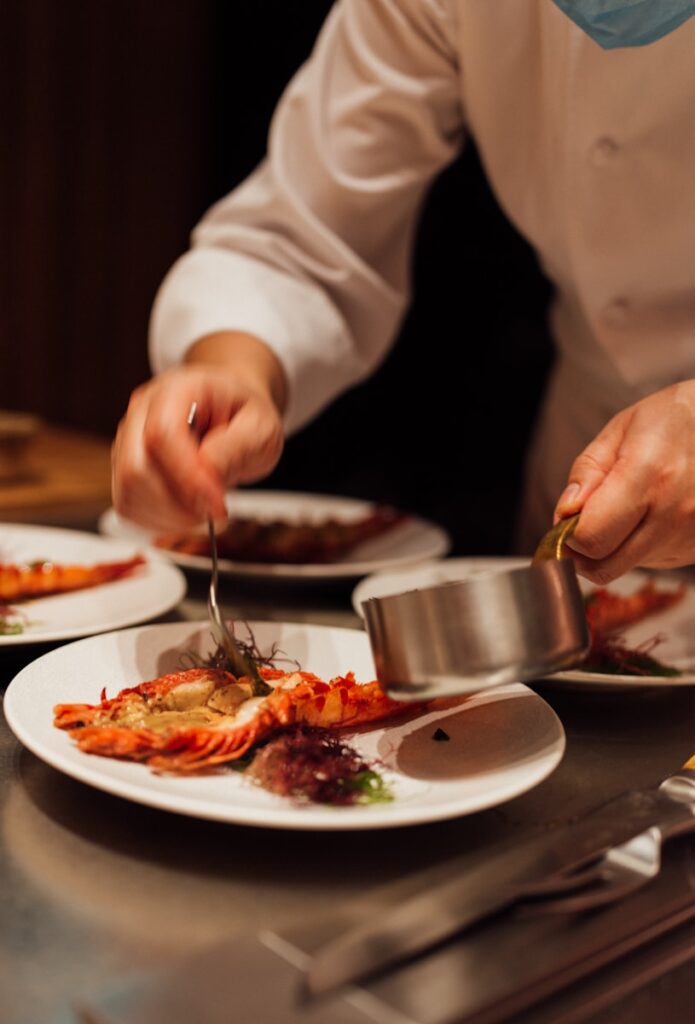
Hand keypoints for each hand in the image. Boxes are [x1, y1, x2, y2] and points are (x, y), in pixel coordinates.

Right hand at [112, 334, 285, 531]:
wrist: (229, 411)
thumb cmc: (243, 415)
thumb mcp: (261, 427)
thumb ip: (237, 447)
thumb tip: (208, 473)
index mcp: (177, 390)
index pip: (162, 433)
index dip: (187, 476)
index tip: (216, 504)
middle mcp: (143, 411)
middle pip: (135, 467)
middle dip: (177, 503)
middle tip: (215, 512)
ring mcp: (128, 439)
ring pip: (128, 491)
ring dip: (168, 516)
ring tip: (204, 512)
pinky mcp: (126, 468)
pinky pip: (128, 504)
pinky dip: (157, 520)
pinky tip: (186, 514)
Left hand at [554, 380, 694, 582]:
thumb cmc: (675, 420)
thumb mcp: (622, 429)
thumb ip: (588, 473)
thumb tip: (564, 515)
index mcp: (649, 477)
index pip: (591, 539)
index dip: (568, 535)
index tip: (568, 519)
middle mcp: (675, 514)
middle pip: (605, 566)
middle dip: (584, 550)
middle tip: (585, 522)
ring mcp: (692, 536)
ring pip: (628, 566)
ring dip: (615, 546)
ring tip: (630, 505)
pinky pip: (654, 562)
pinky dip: (642, 545)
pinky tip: (654, 512)